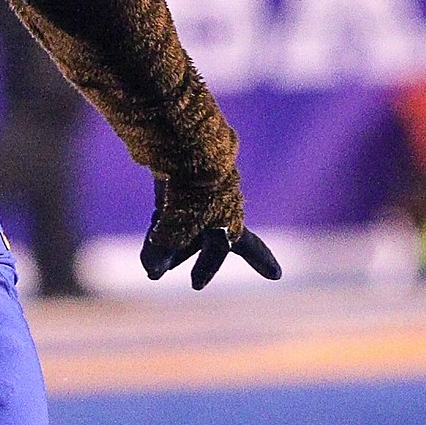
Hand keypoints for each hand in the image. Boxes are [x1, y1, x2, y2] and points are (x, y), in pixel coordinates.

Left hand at [140, 176, 281, 288]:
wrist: (182, 140)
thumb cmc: (189, 189)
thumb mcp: (177, 225)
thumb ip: (163, 251)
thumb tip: (152, 271)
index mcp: (228, 219)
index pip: (247, 247)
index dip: (256, 262)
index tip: (275, 275)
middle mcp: (217, 206)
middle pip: (211, 241)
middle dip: (202, 261)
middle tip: (197, 284)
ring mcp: (195, 193)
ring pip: (186, 227)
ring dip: (173, 248)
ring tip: (155, 270)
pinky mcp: (174, 181)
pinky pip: (169, 212)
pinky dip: (160, 227)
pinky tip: (150, 240)